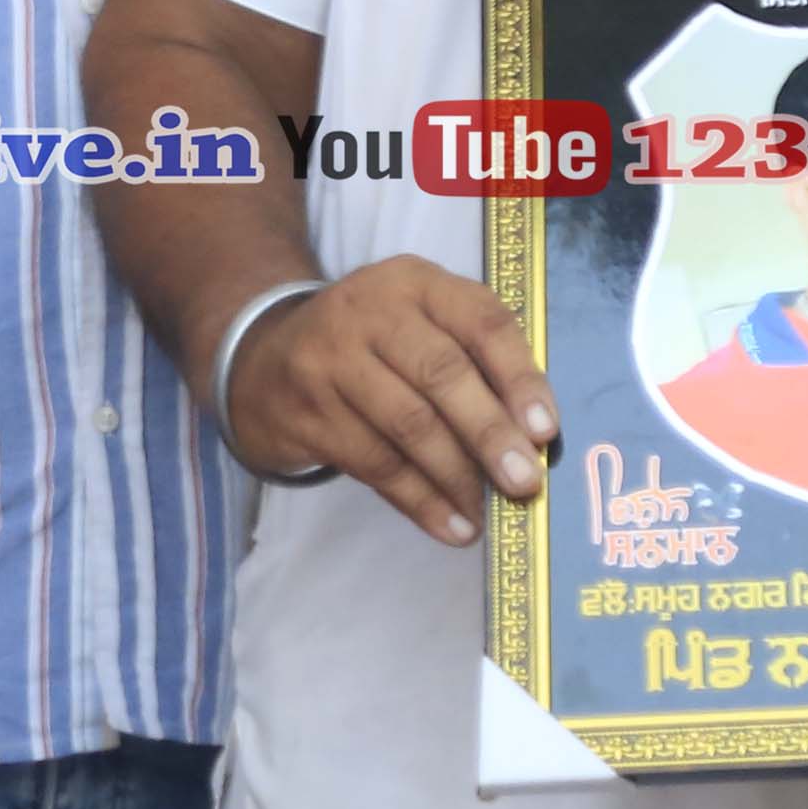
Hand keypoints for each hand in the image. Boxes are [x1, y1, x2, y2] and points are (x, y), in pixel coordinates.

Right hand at [224, 260, 551, 547]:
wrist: (262, 360)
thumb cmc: (371, 347)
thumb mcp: (418, 325)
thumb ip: (473, 362)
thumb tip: (533, 438)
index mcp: (416, 282)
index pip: (480, 321)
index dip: (518, 375)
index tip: (545, 428)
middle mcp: (370, 311)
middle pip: (442, 373)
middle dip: (490, 433)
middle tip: (524, 482)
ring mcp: (331, 359)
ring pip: (408, 425)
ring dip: (456, 477)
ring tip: (487, 514)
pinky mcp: (307, 411)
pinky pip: (376, 464)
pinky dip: (419, 501)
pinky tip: (450, 526)